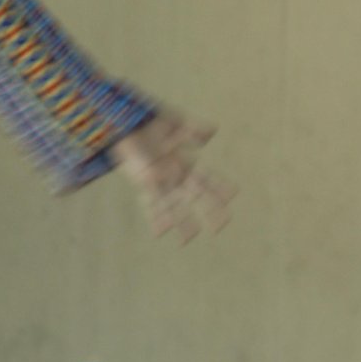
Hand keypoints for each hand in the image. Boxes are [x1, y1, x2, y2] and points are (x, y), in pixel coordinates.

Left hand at [111, 109, 234, 244]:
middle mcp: (176, 176)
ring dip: (181, 222)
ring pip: (174, 206)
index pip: (206, 178)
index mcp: (186, 163)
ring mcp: (160, 183)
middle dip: (209, 210)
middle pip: (195, 197)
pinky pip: (151, 204)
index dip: (219, 186)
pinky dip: (155, 218)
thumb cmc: (152, 122)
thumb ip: (192, 130)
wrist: (127, 125)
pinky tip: (160, 232)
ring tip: (188, 239)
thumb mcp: (174, 123)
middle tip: (222, 225)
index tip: (233, 194)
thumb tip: (213, 130)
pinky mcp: (144, 185)